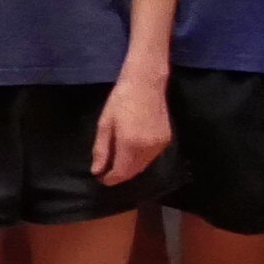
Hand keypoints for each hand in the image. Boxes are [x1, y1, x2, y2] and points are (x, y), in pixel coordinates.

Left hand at [92, 69, 171, 186]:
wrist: (146, 84)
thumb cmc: (121, 100)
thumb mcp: (105, 124)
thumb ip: (101, 150)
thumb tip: (97, 171)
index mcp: (131, 145)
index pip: (121, 172)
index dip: (110, 179)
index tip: (100, 178)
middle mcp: (148, 149)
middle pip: (133, 172)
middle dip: (120, 175)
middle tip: (106, 172)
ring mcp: (160, 145)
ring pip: (143, 166)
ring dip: (130, 168)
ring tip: (116, 162)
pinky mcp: (166, 140)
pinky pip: (151, 157)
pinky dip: (140, 160)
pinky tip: (131, 153)